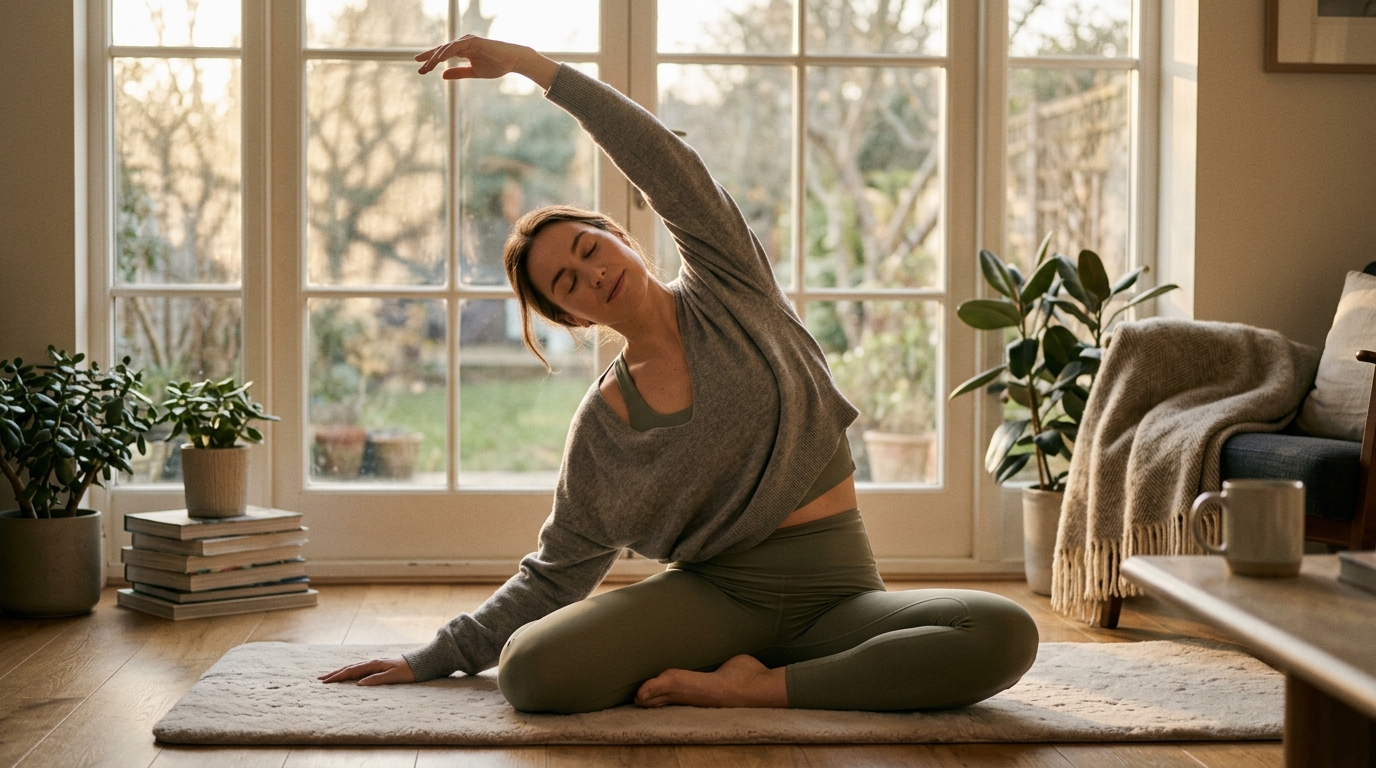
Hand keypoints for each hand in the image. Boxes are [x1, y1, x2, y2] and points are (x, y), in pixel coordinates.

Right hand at [318, 656, 416, 685]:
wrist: (422, 663)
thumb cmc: (409, 671)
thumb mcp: (394, 676)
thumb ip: (377, 679)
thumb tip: (359, 684)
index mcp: (374, 665)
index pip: (351, 671)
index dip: (337, 677)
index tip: (325, 682)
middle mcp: (372, 663)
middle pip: (349, 668)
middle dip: (334, 674)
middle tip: (320, 680)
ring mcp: (375, 664)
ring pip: (353, 667)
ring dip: (340, 672)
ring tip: (329, 676)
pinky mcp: (378, 666)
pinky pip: (359, 669)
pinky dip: (349, 671)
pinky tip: (347, 674)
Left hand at [414, 35, 557, 88]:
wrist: (512, 61)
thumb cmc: (496, 66)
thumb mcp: (473, 72)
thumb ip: (458, 73)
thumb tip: (442, 75)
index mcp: (462, 51)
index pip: (443, 55)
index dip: (431, 60)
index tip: (420, 68)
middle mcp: (463, 44)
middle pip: (441, 50)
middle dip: (429, 59)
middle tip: (419, 67)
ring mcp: (468, 41)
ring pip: (447, 48)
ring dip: (436, 57)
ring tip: (427, 66)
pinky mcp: (474, 41)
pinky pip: (457, 47)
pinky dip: (447, 52)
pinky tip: (439, 59)